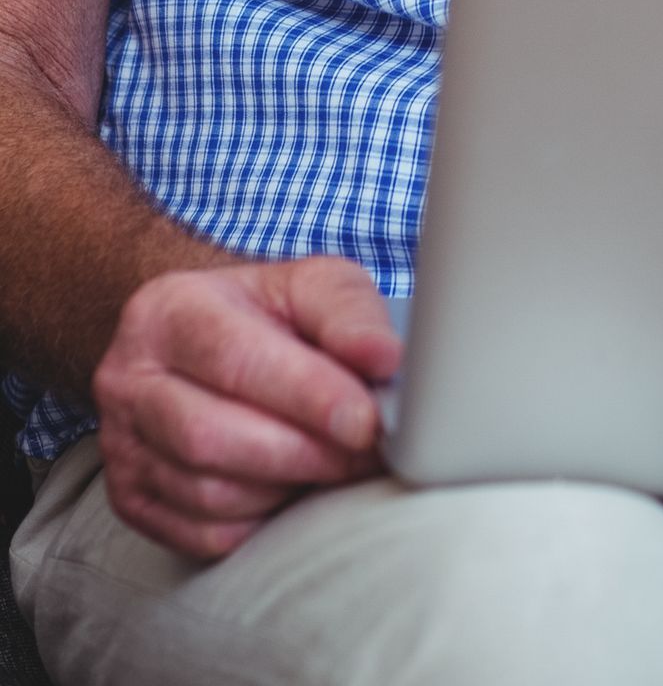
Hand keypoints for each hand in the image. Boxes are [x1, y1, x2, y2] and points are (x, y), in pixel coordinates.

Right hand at [92, 257, 402, 559]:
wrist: (202, 341)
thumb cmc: (264, 313)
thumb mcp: (309, 286)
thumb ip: (348, 313)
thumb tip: (382, 358)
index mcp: (169, 311)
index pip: (235, 359)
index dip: (306, 395)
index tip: (366, 420)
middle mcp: (129, 379)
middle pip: (211, 436)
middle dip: (303, 452)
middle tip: (368, 453)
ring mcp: (121, 446)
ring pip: (207, 493)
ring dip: (286, 490)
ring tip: (338, 467)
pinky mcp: (131, 501)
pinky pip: (201, 535)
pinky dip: (260, 524)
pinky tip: (294, 492)